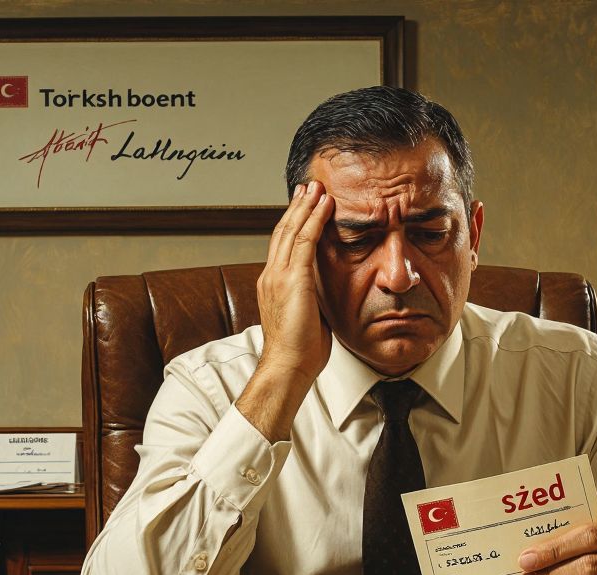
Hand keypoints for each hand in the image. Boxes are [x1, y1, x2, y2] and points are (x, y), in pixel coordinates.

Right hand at [236, 182, 335, 441]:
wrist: (288, 366)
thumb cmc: (300, 350)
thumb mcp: (307, 315)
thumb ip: (311, 297)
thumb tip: (325, 291)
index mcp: (273, 284)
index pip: (282, 246)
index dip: (292, 223)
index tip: (303, 206)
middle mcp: (272, 275)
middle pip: (283, 231)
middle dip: (297, 207)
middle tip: (308, 186)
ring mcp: (279, 276)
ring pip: (292, 231)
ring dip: (306, 207)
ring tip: (316, 187)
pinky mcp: (292, 280)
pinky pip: (304, 241)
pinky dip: (314, 220)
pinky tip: (324, 206)